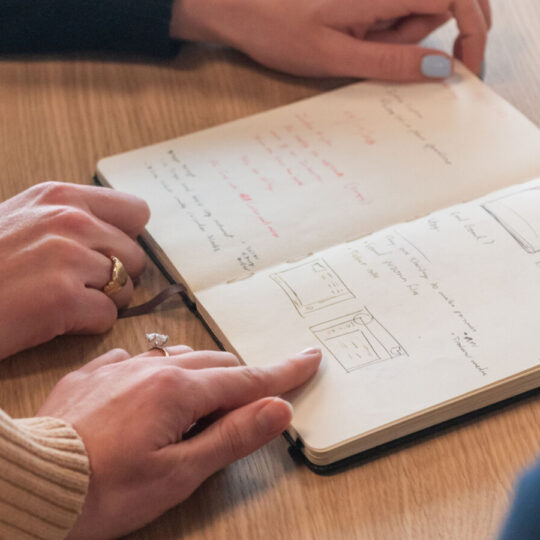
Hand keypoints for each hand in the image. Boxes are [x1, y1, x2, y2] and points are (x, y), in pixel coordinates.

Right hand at [0, 182, 148, 359]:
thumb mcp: (24, 219)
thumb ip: (73, 219)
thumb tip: (120, 234)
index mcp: (60, 196)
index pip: (137, 211)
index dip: (127, 238)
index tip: (110, 252)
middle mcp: (69, 220)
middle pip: (136, 256)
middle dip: (116, 275)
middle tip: (78, 284)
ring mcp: (67, 258)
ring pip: (127, 288)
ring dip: (103, 301)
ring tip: (63, 301)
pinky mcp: (62, 299)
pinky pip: (108, 317)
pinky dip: (88, 325)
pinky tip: (56, 319)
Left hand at [37, 345, 321, 538]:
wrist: (31, 483)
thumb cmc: (104, 489)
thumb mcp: (178, 473)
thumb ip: (232, 436)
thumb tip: (277, 409)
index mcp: (178, 390)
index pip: (246, 379)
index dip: (282, 373)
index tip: (308, 358)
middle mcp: (153, 367)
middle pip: (216, 364)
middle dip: (241, 380)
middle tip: (250, 403)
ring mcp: (122, 365)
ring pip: (181, 358)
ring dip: (202, 375)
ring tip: (201, 406)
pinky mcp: (96, 372)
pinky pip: (141, 359)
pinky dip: (161, 373)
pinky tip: (151, 392)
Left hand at [170, 0, 489, 80]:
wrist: (238, 9)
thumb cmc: (277, 28)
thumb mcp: (335, 55)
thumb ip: (390, 61)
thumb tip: (440, 67)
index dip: (473, 30)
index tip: (468, 65)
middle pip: (437, 10)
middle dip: (414, 42)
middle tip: (370, 54)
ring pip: (411, 20)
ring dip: (388, 44)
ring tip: (346, 45)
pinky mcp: (366, 2)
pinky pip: (390, 22)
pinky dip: (377, 40)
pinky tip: (346, 41)